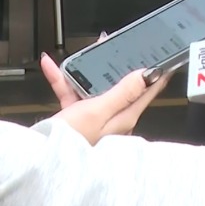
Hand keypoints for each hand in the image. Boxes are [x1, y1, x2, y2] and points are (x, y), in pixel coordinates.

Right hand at [39, 52, 170, 144]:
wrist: (40, 159)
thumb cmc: (71, 138)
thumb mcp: (99, 111)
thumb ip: (123, 93)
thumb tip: (146, 75)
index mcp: (125, 116)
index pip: (148, 91)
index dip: (157, 74)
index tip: (164, 57)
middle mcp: (114, 117)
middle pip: (122, 86)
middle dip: (119, 65)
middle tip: (119, 46)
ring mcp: (96, 118)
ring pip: (96, 87)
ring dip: (88, 69)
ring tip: (87, 51)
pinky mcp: (77, 119)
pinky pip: (73, 94)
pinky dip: (64, 81)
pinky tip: (51, 66)